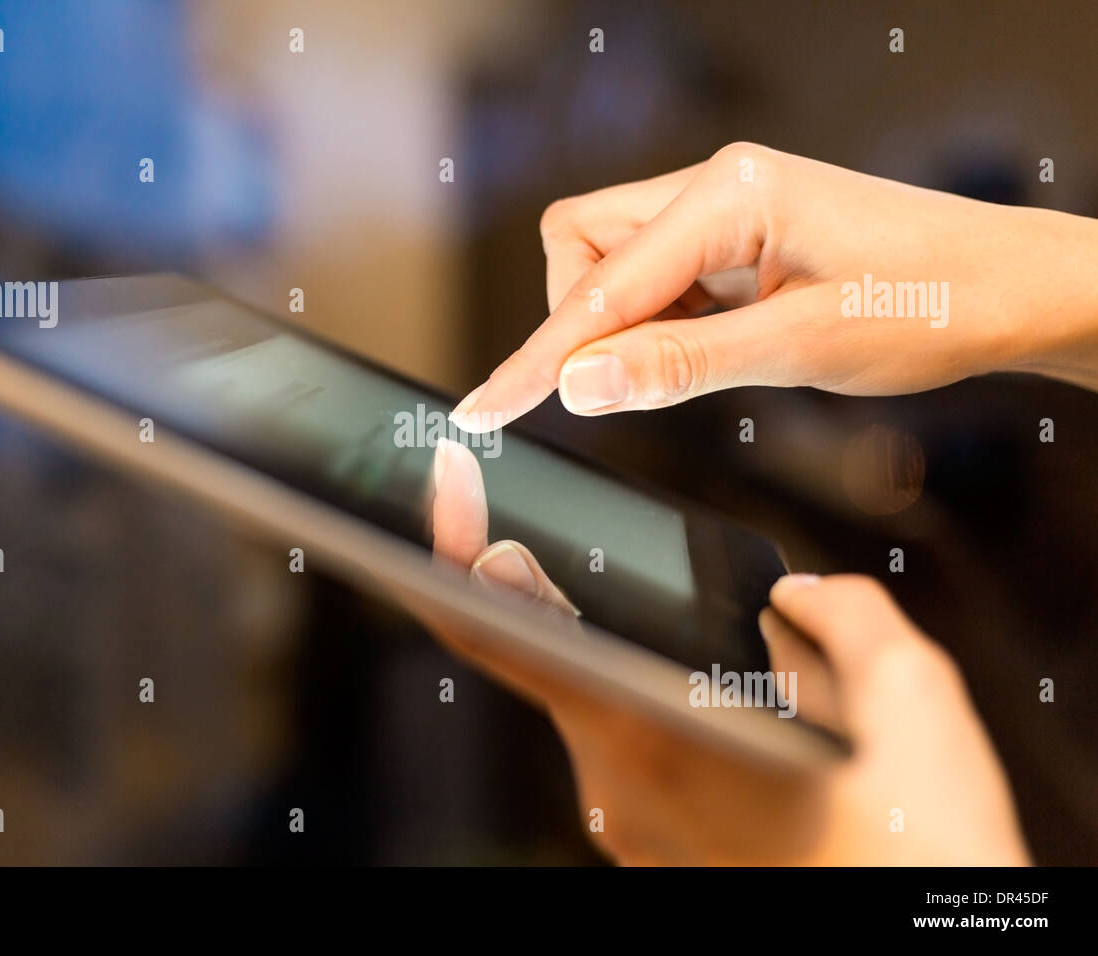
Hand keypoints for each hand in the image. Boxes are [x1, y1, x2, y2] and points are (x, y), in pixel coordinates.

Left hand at [418, 439, 1029, 864]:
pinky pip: (644, 763)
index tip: (451, 499)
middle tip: (676, 579)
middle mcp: (616, 787)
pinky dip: (677, 726)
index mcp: (647, 729)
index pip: (500, 632)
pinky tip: (752, 731)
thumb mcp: (911, 698)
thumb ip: (839, 613)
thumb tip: (790, 596)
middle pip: (569, 663)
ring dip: (661, 675)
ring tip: (761, 679)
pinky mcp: (656, 859)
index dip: (455, 558)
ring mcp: (630, 831)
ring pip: (616, 714)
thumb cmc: (920, 853)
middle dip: (618, 612)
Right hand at [449, 143, 1097, 430]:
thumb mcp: (801, 346)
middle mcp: (717, 188)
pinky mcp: (736, 240)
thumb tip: (580, 383)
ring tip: (698, 365)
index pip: (599, 283)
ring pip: (615, 265)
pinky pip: (659, 281)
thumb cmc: (932, 302)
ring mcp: (725, 211)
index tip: (486, 406)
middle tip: (616, 387)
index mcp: (730, 194)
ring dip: (625, 327)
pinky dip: (659, 327)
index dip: (538, 355)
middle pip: (583, 246)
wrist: (1012, 286)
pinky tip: (710, 350)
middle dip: (580, 321)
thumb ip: (681, 365)